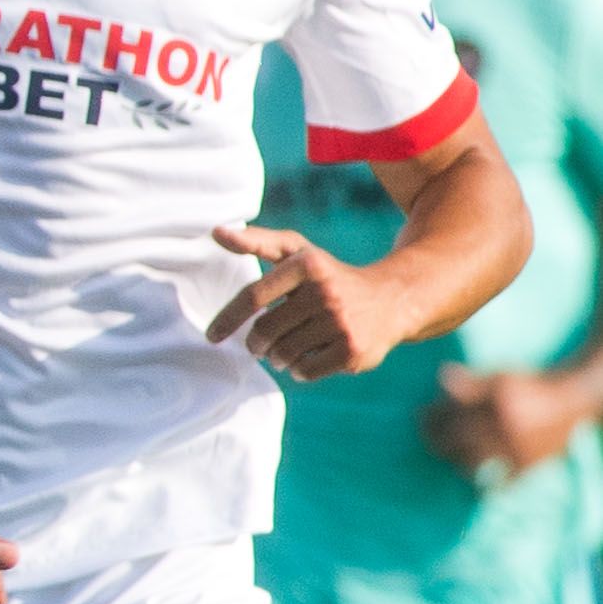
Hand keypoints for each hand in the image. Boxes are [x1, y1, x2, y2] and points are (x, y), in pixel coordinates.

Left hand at [207, 224, 410, 380]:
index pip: (254, 295)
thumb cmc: (330, 276)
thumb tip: (216, 232)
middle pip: (265, 331)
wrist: (392, 300)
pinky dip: (299, 369)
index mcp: (307, 264)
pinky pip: (303, 371)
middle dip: (257, 342)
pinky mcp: (352, 351)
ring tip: (288, 348)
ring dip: (277, 357)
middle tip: (262, 344)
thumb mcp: (299, 252)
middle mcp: (325, 292)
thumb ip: (258, 242)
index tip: (212, 336)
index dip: (228, 318)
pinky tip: (312, 356)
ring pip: (282, 354)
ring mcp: (341, 323)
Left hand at [424, 362, 584, 484]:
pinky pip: (503, 481)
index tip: (420, 417)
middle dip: (437, 440)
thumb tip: (441, 375)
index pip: (453, 412)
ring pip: (474, 463)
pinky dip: (489, 484)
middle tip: (428, 439)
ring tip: (450, 459)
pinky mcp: (529, 464)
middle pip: (457, 439)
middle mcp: (506, 425)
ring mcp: (518, 447)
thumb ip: (470, 381)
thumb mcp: (500, 377)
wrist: (572, 400)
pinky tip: (476, 484)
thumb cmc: (529, 386)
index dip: (432, 417)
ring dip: (457, 462)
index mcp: (497, 400)